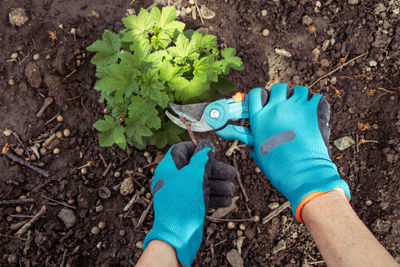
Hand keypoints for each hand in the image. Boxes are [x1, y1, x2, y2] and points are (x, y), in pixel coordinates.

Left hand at [143, 140, 235, 266]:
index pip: (181, 150)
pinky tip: (228, 200)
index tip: (213, 151)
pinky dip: (215, 197)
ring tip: (232, 189)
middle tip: (232, 173)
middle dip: (216, 170)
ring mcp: (181, 193)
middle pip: (196, 167)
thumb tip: (208, 145)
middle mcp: (173, 179)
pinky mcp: (188, 206)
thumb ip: (202, 158)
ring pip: (202, 183)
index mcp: (168, 168)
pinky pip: (203, 196)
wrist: (176, 236)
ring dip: (219, 184)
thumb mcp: (194, 174)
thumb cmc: (182, 201)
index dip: (197, 148)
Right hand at [248, 82, 350, 221]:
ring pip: (299, 90)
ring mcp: (294, 107)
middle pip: (278, 87)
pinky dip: (316, 104)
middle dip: (283, 94)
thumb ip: (249, 138)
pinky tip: (314, 114)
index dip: (261, 95)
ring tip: (302, 110)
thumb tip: (242, 135)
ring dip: (300, 97)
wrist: (302, 173)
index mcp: (259, 118)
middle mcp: (275, 108)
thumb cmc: (277, 167)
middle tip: (286, 106)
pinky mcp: (312, 110)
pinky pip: (316, 97)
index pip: (255, 93)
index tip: (265, 101)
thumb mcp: (257, 152)